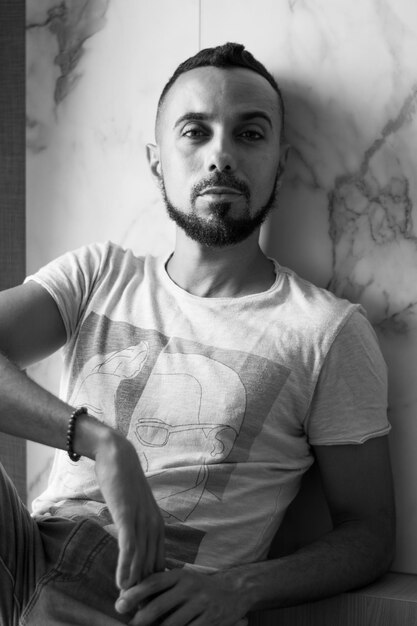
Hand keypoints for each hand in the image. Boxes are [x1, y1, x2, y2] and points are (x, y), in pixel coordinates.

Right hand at [94, 429, 164, 589]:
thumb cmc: (123, 483)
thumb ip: (135, 529)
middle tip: (134, 611)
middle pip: (152, 566)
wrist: (117, 455)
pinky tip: (120, 583)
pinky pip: (128, 546)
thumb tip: (132, 550)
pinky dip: (125, 567)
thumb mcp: (133, 510)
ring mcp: (142, 520)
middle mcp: (154, 525)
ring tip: (126, 604)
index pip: (158, 563)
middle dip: (144, 591)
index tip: (145, 603)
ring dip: (134, 585)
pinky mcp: (127, 515)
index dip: (153, 586)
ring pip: (141, 561)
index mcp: (158, 526)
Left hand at [115, 568, 248, 625]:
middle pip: (158, 606)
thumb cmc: (201, 587)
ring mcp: (201, 605)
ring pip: (171, 625)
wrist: (235, 589)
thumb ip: (163, 587)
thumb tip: (134, 600)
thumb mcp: (184, 579)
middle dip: (140, 620)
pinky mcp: (211, 621)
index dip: (135, 593)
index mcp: (180, 575)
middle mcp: (190, 588)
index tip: (119, 604)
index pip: (153, 582)